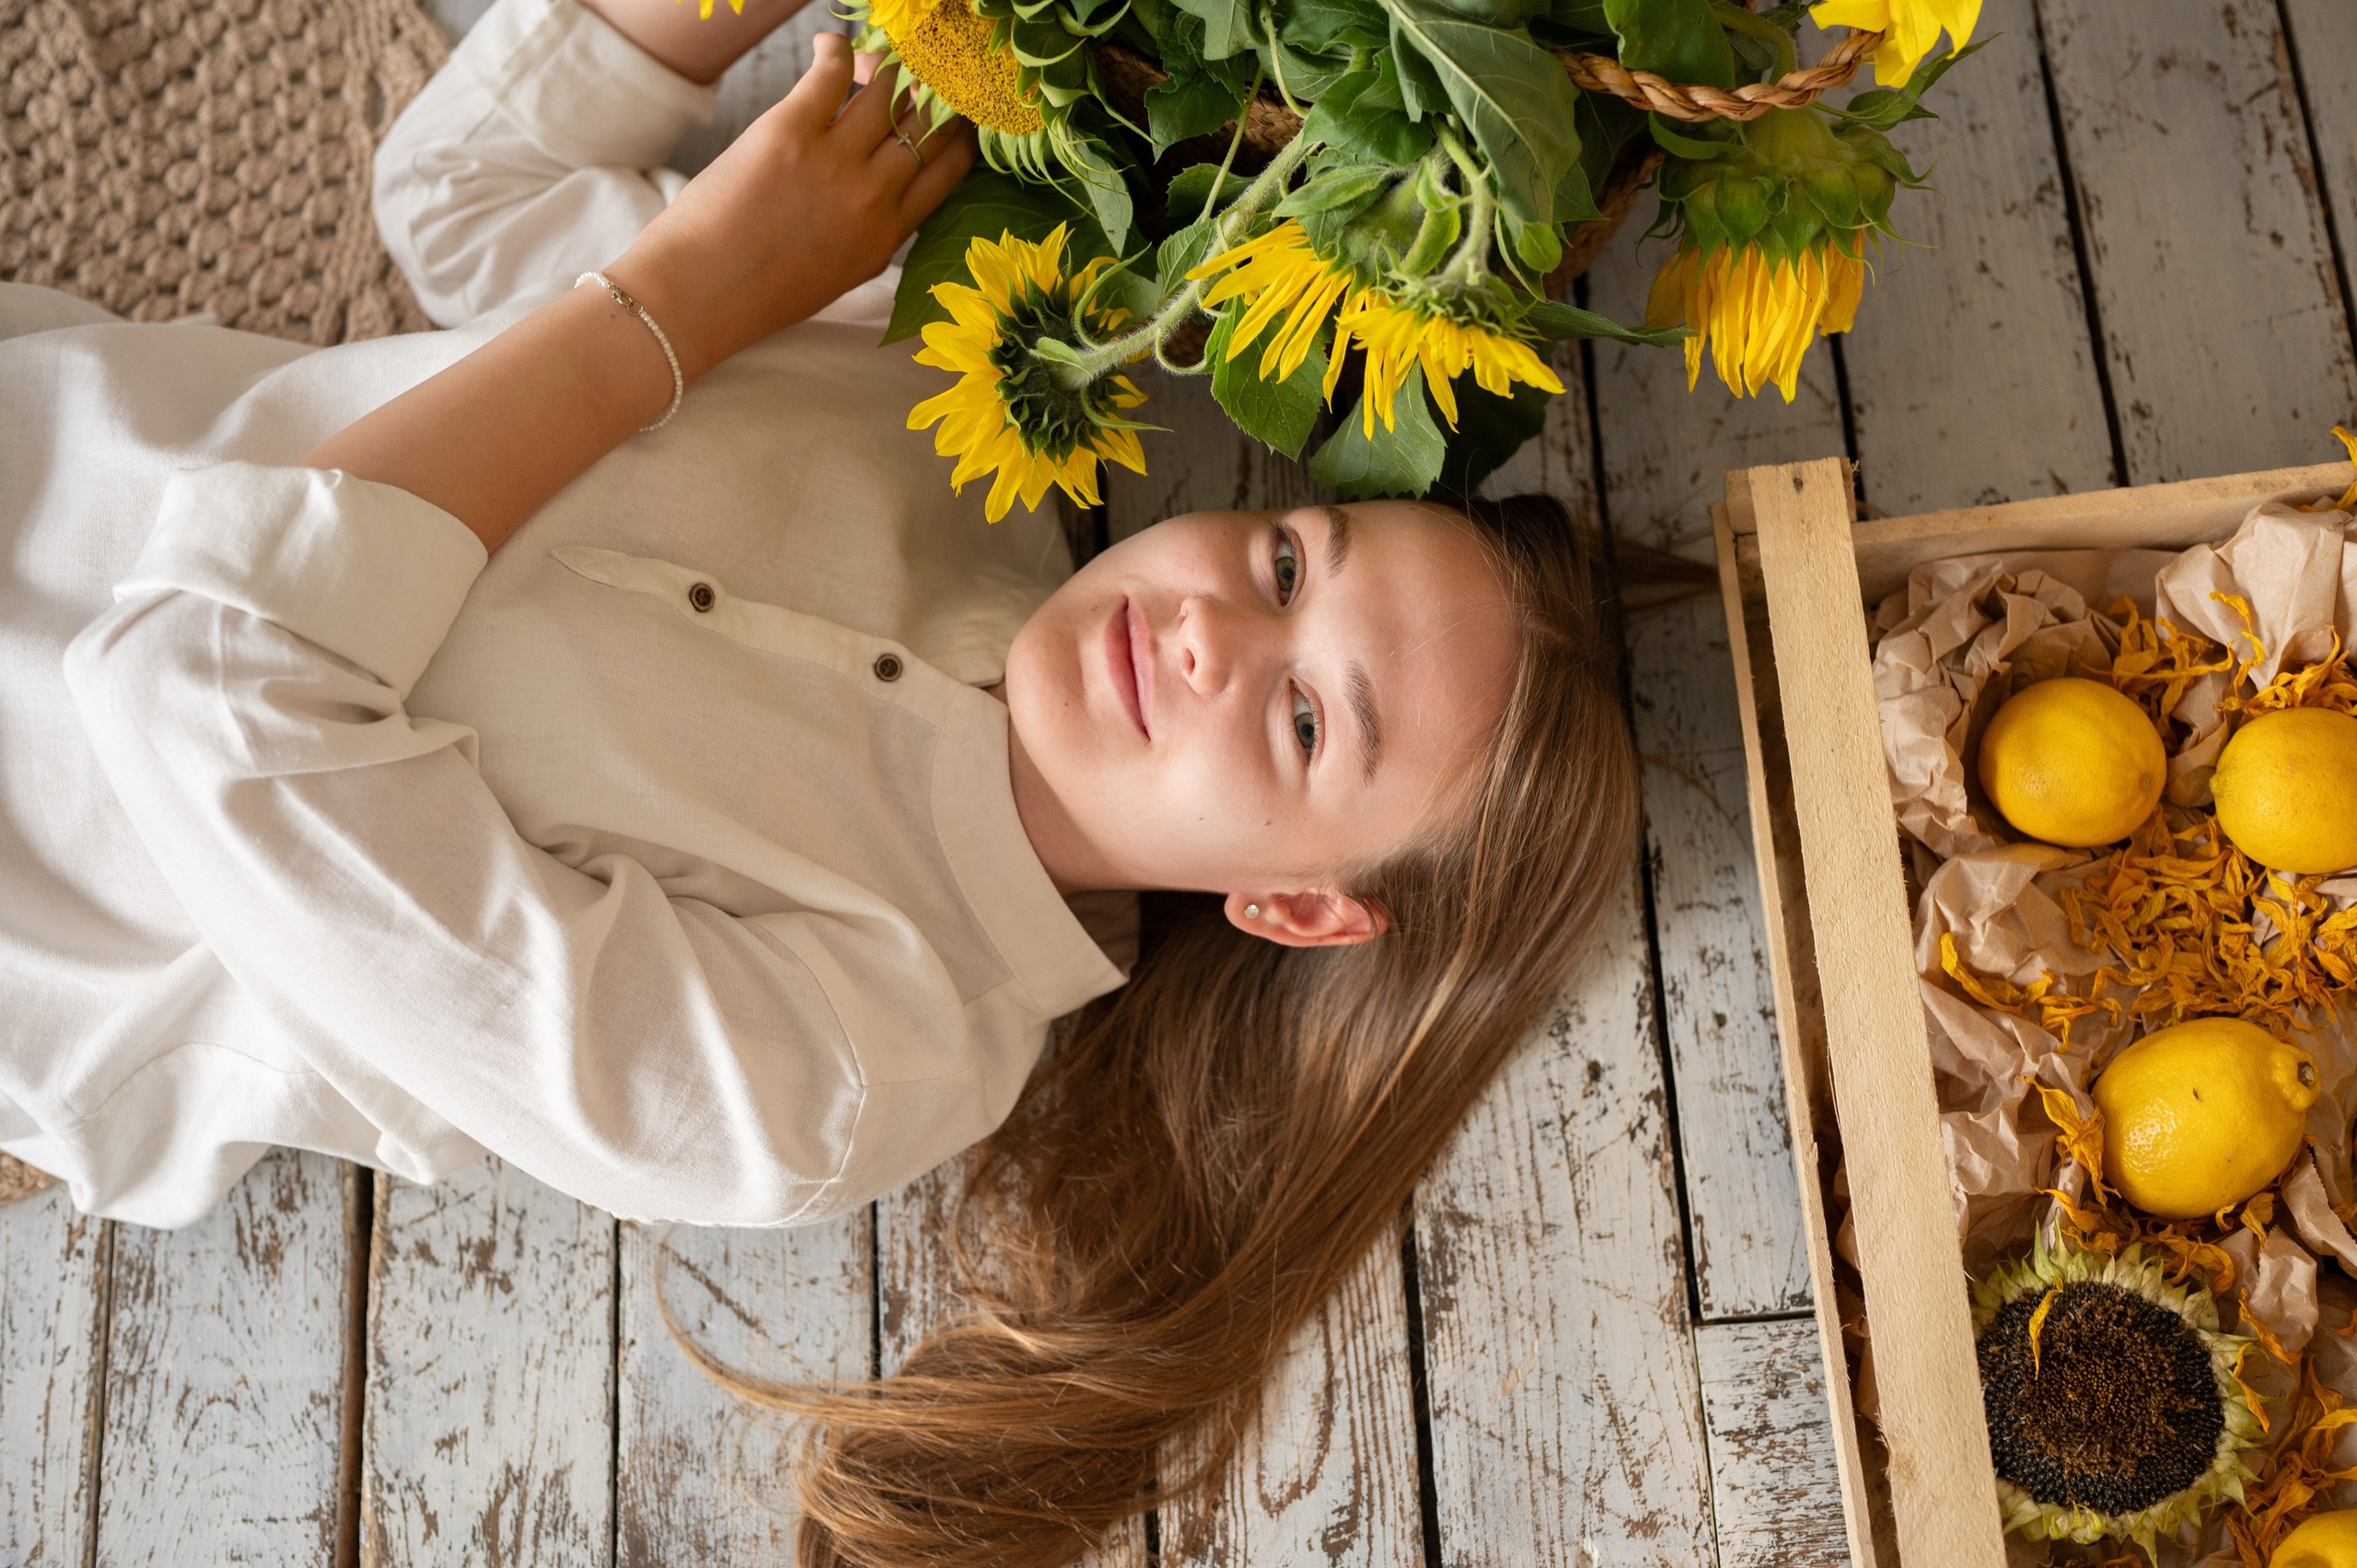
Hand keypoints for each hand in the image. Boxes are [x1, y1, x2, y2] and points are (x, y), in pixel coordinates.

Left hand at [608, 35, 976, 380]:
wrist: (699, 295)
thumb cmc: (758, 294)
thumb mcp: (839, 275)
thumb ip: (872, 236)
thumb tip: (885, 197)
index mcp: (889, 236)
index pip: (950, 168)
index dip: (956, 131)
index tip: (947, 112)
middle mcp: (873, 196)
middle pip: (927, 122)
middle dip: (929, 92)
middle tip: (914, 75)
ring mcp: (835, 162)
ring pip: (886, 90)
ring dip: (881, 68)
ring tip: (864, 64)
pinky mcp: (790, 130)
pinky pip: (832, 70)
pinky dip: (835, 49)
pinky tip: (828, 48)